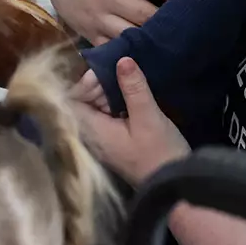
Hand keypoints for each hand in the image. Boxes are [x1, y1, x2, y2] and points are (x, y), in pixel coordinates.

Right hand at [46, 0, 177, 44]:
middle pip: (145, 15)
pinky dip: (130, 54)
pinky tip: (149, 55)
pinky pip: (112, 50)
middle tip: (192, 24)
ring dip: (151, 40)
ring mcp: (98, 18)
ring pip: (130, 35)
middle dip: (168, 21)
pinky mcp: (90, 34)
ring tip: (175, 42)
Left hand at [74, 57, 188, 185]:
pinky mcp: (115, 141)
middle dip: (99, 86)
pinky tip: (133, 96)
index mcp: (91, 131)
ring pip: (96, 108)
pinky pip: (107, 117)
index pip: (70, 100)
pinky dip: (117, 104)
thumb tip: (122, 59)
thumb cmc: (160, 152)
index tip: (106, 73)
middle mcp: (91, 136)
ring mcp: (102, 140)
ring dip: (110, 94)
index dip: (84, 84)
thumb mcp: (148, 116)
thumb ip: (133, 88)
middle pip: (82, 102)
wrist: (176, 184)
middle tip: (122, 75)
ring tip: (130, 82)